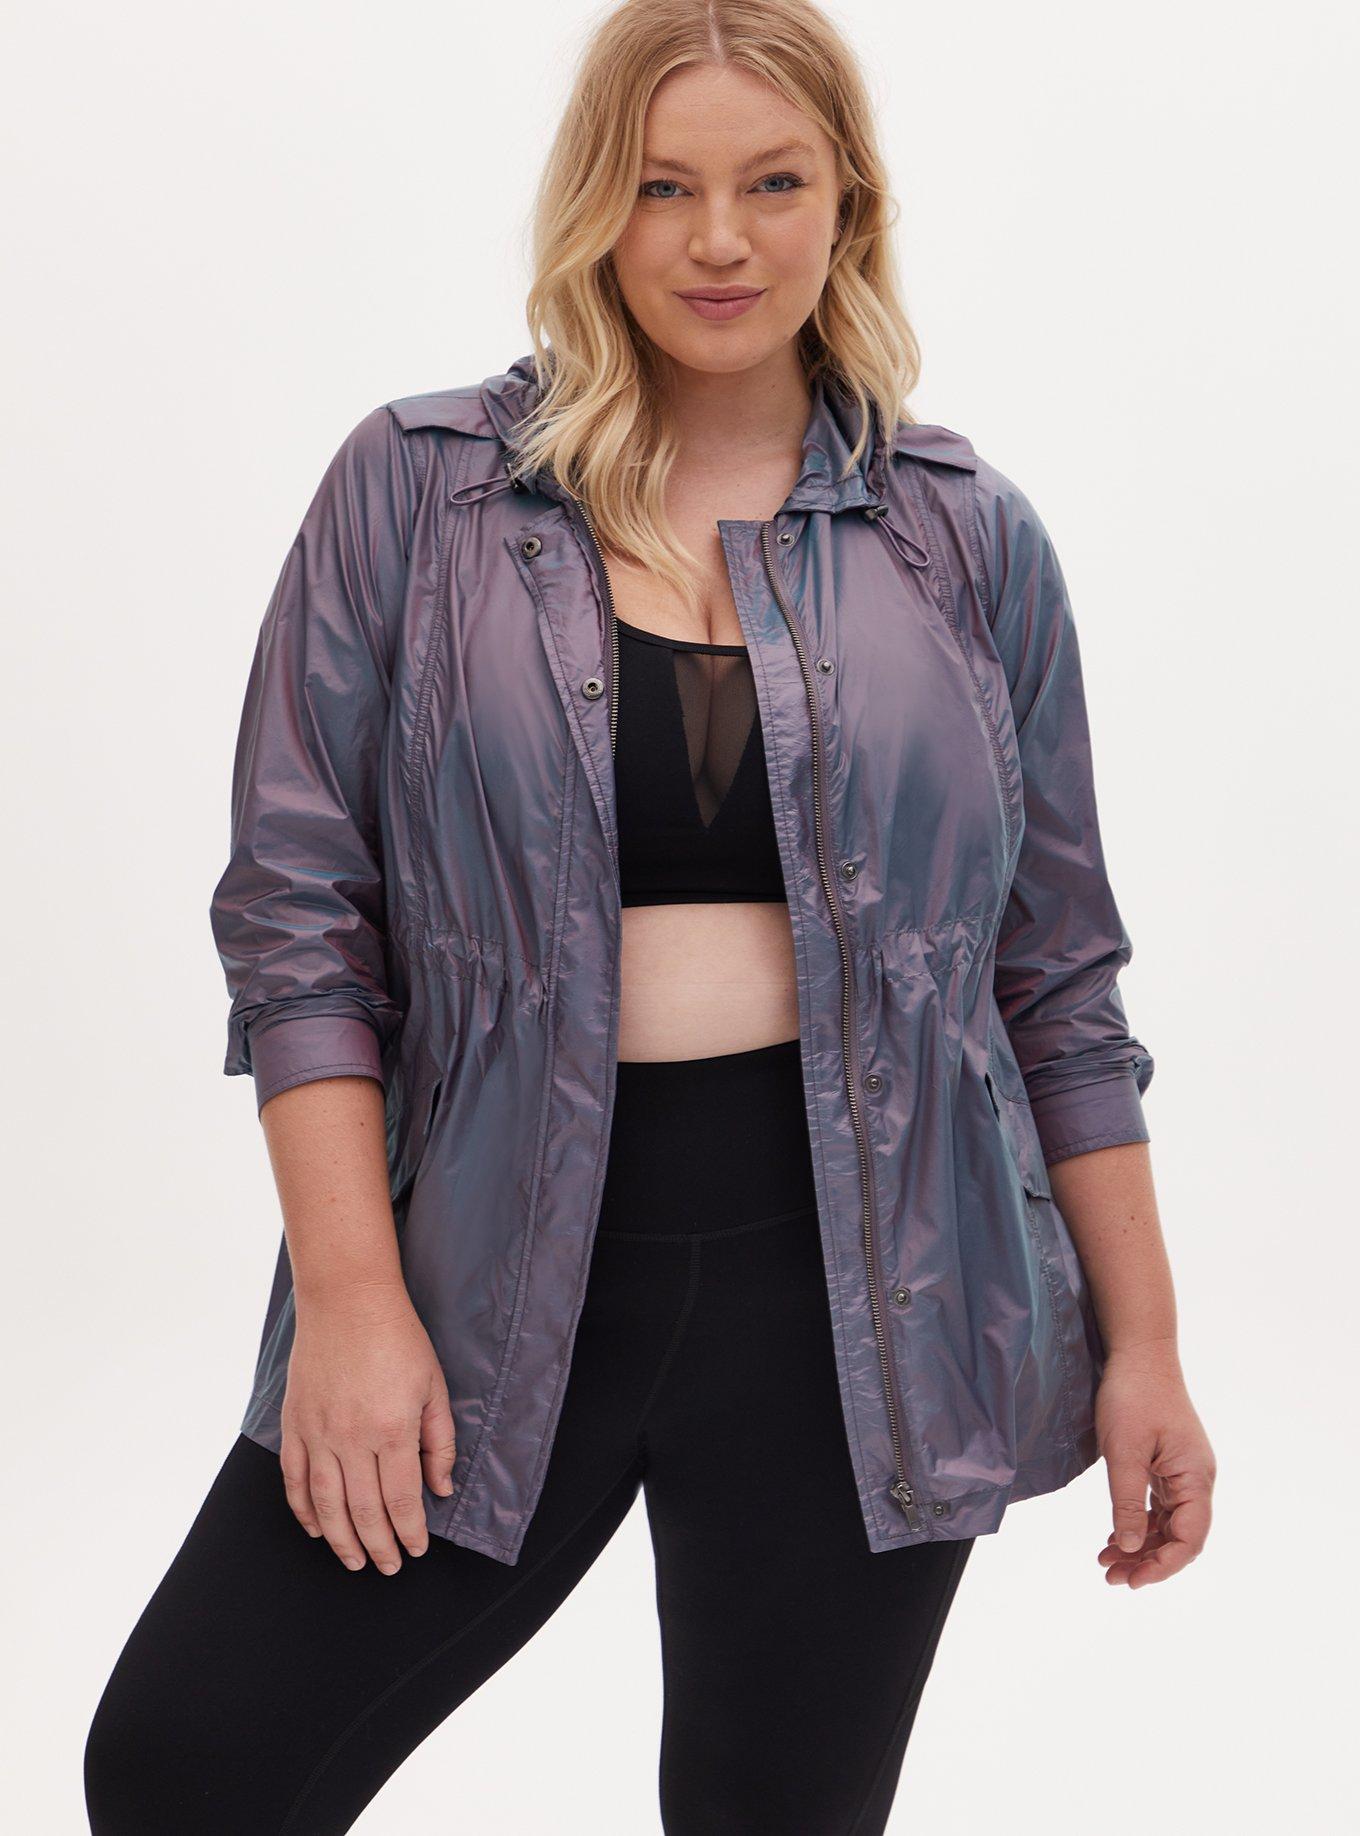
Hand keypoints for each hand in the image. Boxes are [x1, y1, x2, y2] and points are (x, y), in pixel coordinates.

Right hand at [278, 1283, 457, 1574]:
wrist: (347, 1300)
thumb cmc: (398, 1338)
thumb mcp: (434, 1385)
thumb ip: (439, 1441)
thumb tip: (441, 1489)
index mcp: (392, 1429)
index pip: (401, 1499)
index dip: (409, 1532)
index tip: (415, 1551)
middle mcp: (351, 1438)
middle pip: (363, 1510)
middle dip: (378, 1546)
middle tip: (387, 1568)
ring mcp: (318, 1433)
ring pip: (326, 1504)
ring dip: (341, 1540)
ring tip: (354, 1561)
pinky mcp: (295, 1424)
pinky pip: (295, 1479)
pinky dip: (304, 1510)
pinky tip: (316, 1529)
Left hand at [1094, 1339, 1214, 1587]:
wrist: (1139, 1352)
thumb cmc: (1133, 1396)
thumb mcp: (1124, 1452)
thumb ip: (1126, 1502)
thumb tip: (1130, 1549)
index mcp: (1196, 1478)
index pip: (1189, 1538)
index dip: (1163, 1566)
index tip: (1132, 1581)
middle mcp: (1196, 1479)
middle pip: (1180, 1536)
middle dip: (1148, 1561)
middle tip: (1111, 1577)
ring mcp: (1183, 1472)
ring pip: (1168, 1524)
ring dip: (1141, 1546)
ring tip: (1107, 1563)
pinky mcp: (1168, 1464)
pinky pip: (1159, 1506)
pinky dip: (1139, 1524)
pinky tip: (1115, 1538)